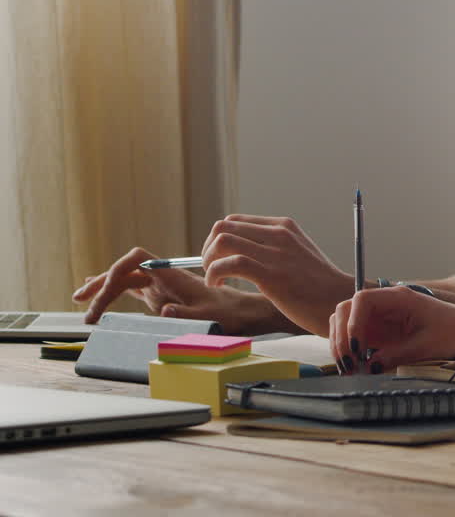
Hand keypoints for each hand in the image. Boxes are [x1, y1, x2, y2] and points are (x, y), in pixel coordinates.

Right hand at [73, 247, 271, 333]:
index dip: (118, 270)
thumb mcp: (211, 318)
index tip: (105, 289)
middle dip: (102, 284)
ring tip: (81, 301)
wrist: (249, 312)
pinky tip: (101, 297)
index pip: (138, 261)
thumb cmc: (234, 315)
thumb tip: (161, 308)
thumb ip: (185, 314)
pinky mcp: (165, 296)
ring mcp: (164, 287)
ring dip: (104, 290)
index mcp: (174, 276)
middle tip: (81, 303)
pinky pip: (135, 290)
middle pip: (126, 271)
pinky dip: (116, 293)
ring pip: (127, 281)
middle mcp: (166, 278)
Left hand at [201, 215, 352, 334]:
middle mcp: (279, 234)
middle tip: (212, 269)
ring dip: (208, 260)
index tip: (218, 260)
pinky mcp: (271, 275)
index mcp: (284, 226)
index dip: (218, 240)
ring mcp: (276, 253)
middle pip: (223, 226)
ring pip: (222, 240)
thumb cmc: (318, 285)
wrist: (339, 301)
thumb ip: (274, 248)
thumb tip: (240, 253)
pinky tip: (219, 285)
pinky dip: (214, 274)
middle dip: (208, 249)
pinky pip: (229, 264)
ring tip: (215, 277)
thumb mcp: (298, 254)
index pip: (235, 221)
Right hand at [330, 286, 454, 373]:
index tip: (356, 347)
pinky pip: (354, 337)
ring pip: (345, 323)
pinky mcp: (378, 331)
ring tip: (348, 368)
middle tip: (347, 364)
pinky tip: (355, 368)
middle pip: (346, 310)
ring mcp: (379, 317)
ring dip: (341, 344)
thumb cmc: (450, 331)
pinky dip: (349, 351)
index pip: (362, 300)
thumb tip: (369, 366)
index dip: (352, 322)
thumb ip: (396, 354)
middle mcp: (384, 304)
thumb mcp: (425, 346)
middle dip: (341, 336)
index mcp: (397, 298)